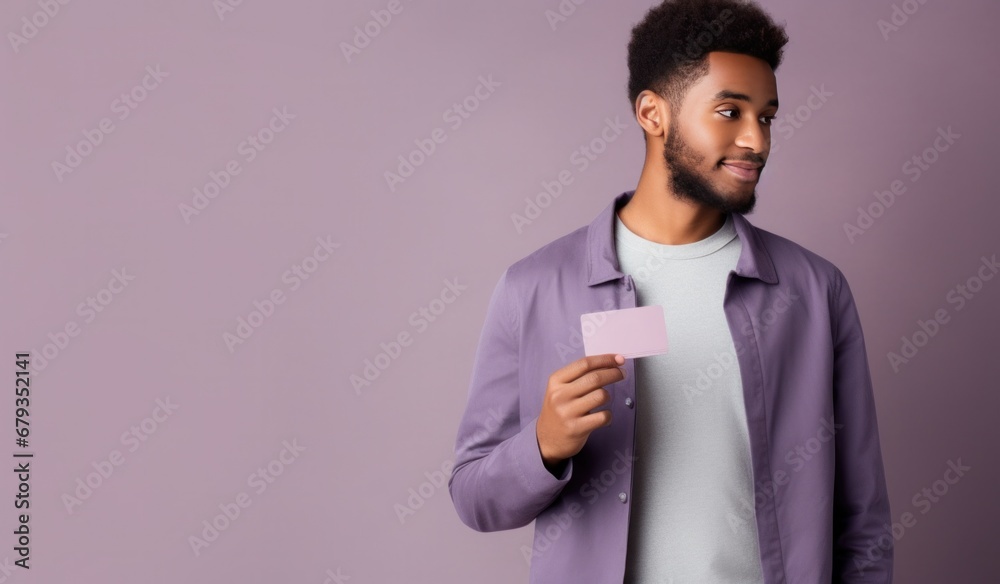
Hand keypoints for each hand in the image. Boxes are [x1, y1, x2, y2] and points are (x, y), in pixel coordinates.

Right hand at [535, 354, 625, 472]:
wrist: (546, 440)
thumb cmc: (558, 410)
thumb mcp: (560, 389)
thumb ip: (579, 377)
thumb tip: (609, 363)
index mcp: (556, 381)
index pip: (584, 364)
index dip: (605, 359)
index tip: (618, 359)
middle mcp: (560, 395)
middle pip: (595, 378)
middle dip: (613, 373)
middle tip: (621, 373)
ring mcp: (567, 412)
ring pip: (601, 396)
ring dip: (608, 396)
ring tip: (604, 399)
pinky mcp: (576, 428)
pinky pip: (603, 416)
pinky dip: (608, 415)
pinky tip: (603, 416)